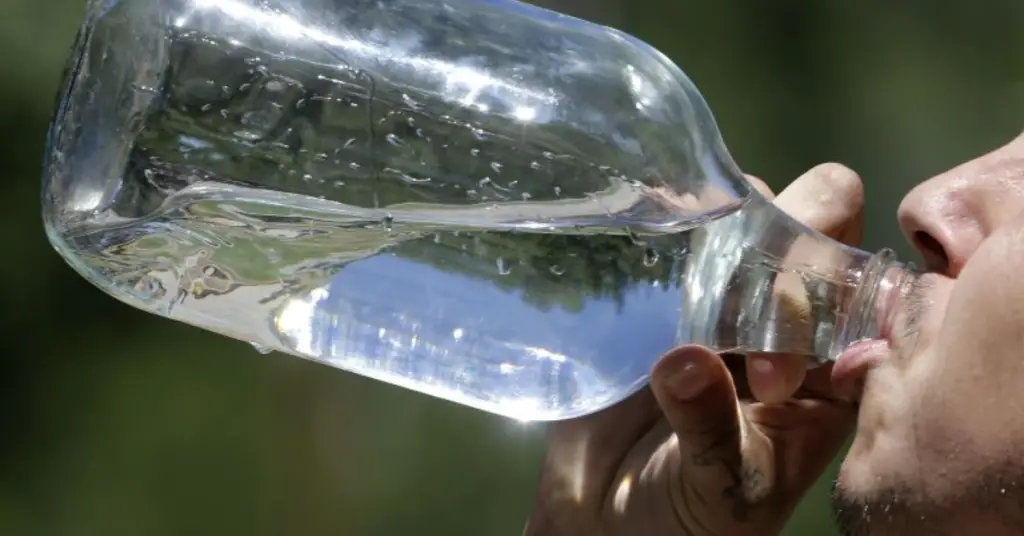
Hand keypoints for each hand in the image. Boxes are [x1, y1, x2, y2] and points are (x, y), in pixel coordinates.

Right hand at [524, 164, 864, 535]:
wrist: (604, 515)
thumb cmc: (685, 516)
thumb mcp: (719, 491)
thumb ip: (713, 431)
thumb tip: (684, 360)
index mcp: (831, 366)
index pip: (863, 290)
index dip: (831, 308)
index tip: (770, 378)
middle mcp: (786, 314)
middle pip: (816, 223)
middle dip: (782, 253)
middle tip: (724, 326)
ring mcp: (721, 290)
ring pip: (747, 211)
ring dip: (720, 239)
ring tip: (675, 310)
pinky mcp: (662, 282)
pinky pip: (676, 228)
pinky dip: (663, 230)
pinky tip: (642, 271)